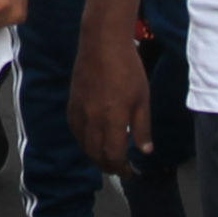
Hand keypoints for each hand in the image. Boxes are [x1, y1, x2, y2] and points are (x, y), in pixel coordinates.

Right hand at [68, 30, 148, 177]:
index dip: (121, 168)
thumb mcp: (142, 99)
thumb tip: (145, 151)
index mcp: (113, 119)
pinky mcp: (72, 104)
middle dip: (108, 166)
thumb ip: (142, 128)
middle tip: (119, 169)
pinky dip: (83, 141)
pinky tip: (92, 140)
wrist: (102, 44)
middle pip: (96, 155)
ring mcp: (80, 112)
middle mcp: (93, 120)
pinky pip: (75, 131)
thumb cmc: (128, 69)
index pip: (114, 156)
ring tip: (106, 158)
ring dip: (94, 156)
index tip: (129, 172)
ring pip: (84, 145)